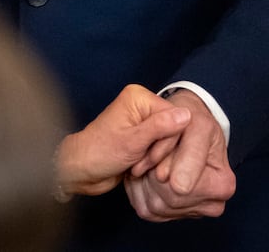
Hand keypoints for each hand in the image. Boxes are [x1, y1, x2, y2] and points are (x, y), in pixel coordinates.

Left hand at [53, 84, 191, 199]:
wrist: (81, 171)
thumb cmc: (99, 153)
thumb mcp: (132, 142)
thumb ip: (160, 128)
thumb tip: (186, 114)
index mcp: (139, 97)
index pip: (175, 118)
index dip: (167, 142)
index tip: (150, 156)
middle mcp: (142, 105)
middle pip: (174, 131)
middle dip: (159, 153)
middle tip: (140, 163)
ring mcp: (143, 122)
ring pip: (169, 144)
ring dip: (155, 160)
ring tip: (136, 167)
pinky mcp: (142, 138)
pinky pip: (160, 151)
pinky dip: (152, 163)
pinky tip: (138, 168)